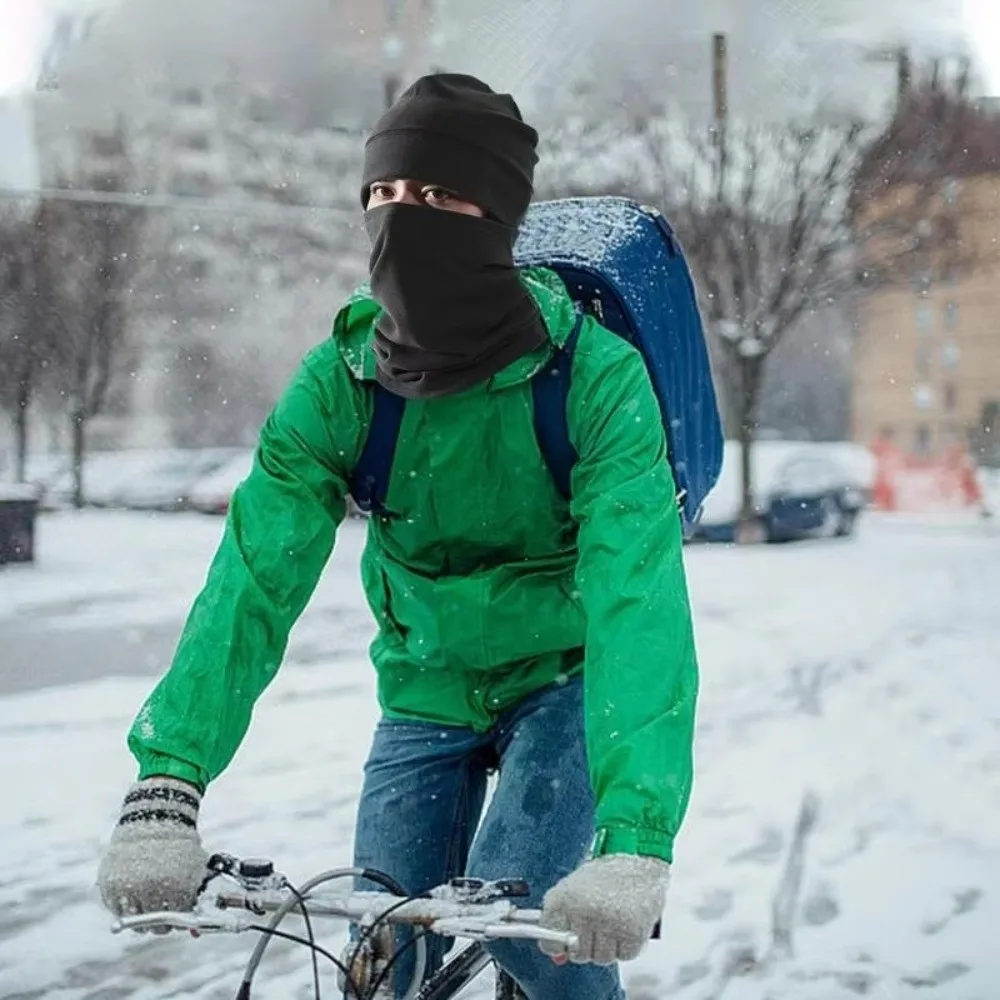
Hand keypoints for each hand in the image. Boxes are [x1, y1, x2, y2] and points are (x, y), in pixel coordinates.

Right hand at [97, 776, 209, 926]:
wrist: (153, 819)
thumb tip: (195, 930)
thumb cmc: (178, 845)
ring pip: (134, 922)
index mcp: (175, 885)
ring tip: (148, 899)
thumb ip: (194, 896)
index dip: (178, 921)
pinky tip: (133, 891)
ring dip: (141, 916)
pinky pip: (116, 909)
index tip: (178, 917)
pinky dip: (124, 906)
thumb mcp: (195, 867)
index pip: (175, 921)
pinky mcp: (109, 884)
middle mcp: (150, 888)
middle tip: (161, 914)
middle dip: (160, 923)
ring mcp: (127, 886)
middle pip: (154, 927)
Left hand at [539, 854, 668, 964]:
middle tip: (596, 923)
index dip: (558, 945)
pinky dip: (626, 946)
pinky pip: (624, 956)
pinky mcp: (632, 932)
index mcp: (564, 899)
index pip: (550, 943)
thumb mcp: (573, 889)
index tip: (563, 943)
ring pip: (601, 958)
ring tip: (612, 921)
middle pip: (578, 954)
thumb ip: (561, 921)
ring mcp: (609, 923)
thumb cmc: (605, 873)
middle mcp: (584, 912)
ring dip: (607, 946)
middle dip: (587, 944)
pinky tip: (626, 925)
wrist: (636, 856)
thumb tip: (557, 957)